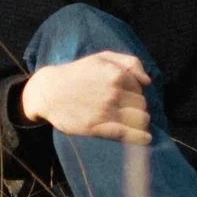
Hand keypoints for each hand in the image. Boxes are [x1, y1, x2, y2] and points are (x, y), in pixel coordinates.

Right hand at [19, 52, 151, 143]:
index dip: (136, 93)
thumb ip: (129, 62)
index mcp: (116, 74)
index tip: (129, 96)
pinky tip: (146, 139)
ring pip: (138, 119)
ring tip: (136, 122)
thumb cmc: (77, 73)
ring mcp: (106, 111)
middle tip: (129, 109)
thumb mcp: (102, 58)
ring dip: (141, 121)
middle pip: (141, 104)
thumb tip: (148, 81)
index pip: (140, 88)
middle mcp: (113, 93)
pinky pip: (126, 133)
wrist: (49, 91)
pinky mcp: (97, 127)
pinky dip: (139, 137)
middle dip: (138, 107)